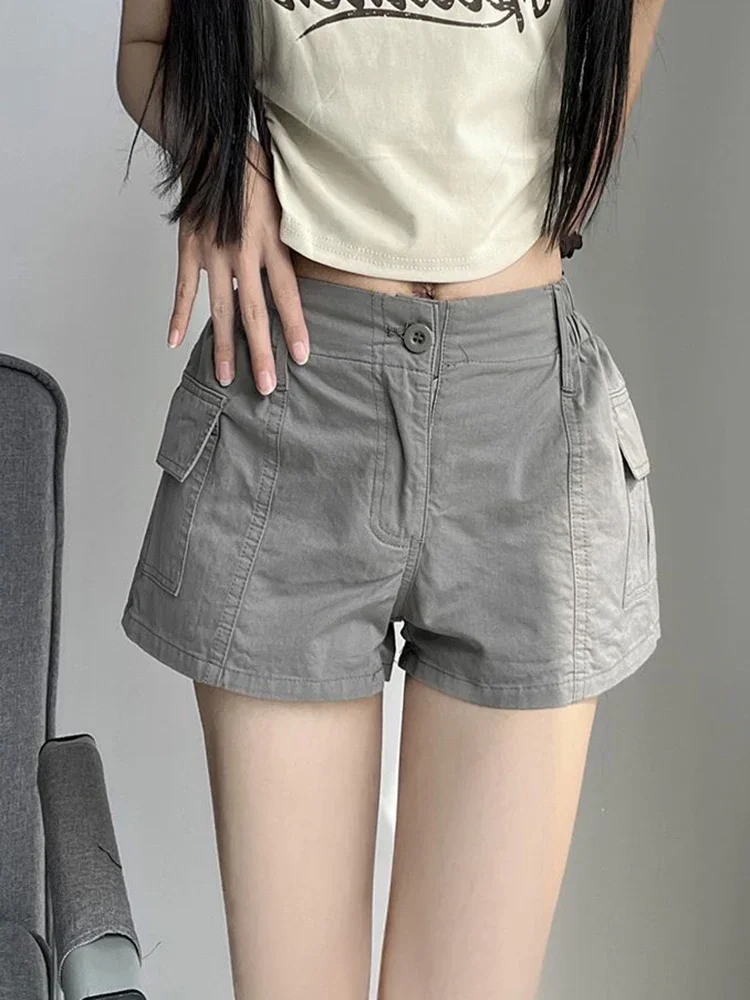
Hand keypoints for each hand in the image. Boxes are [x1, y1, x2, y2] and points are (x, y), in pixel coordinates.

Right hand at [165, 136, 309, 393]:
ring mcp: (211, 251)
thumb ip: (292, 237)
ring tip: (227, 378)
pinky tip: (175, 343)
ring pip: (220, 309)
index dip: (295, 327)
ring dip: (223, 346)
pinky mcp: (188, 246)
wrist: (212, 140)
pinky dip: (179, 315)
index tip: (302, 357)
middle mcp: (241, 251)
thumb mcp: (286, 199)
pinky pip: (184, 287)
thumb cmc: (257, 168)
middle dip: (261, 353)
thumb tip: (311, 268)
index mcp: (269, 241)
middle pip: (254, 312)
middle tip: (265, 387)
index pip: (286, 294)